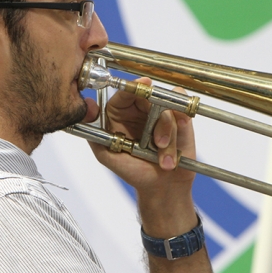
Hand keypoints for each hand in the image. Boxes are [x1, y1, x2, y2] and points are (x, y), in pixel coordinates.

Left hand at [84, 77, 197, 236]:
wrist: (161, 186)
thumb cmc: (133, 171)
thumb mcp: (107, 155)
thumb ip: (94, 135)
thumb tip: (88, 111)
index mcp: (118, 113)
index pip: (124, 93)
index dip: (134, 87)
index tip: (144, 86)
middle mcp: (139, 109)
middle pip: (149, 96)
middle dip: (156, 120)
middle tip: (157, 143)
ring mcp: (160, 112)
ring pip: (168, 106)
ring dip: (168, 134)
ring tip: (163, 158)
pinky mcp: (179, 117)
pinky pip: (183, 108)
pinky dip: (182, 123)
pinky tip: (177, 143)